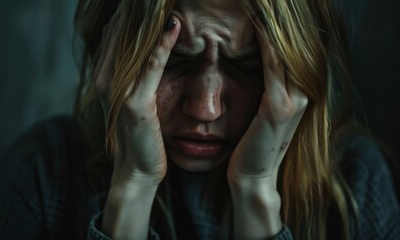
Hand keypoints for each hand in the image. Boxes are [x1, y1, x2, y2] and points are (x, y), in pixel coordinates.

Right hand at [97, 16, 181, 185]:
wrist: (136, 169)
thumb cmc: (139, 134)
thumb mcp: (131, 100)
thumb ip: (132, 75)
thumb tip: (146, 50)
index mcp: (104, 76)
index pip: (114, 33)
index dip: (129, 13)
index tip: (147, 0)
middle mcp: (106, 79)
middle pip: (121, 32)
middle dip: (139, 11)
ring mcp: (118, 91)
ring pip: (135, 44)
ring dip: (151, 19)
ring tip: (165, 0)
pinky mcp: (136, 104)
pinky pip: (151, 66)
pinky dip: (163, 44)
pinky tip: (174, 26)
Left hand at [227, 17, 307, 191]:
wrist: (252, 176)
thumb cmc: (253, 143)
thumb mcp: (265, 112)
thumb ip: (271, 89)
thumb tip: (262, 66)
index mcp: (300, 92)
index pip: (293, 50)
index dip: (282, 26)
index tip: (267, 6)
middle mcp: (303, 92)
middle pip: (294, 44)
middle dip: (280, 20)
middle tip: (266, 0)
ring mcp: (294, 99)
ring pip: (286, 50)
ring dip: (274, 24)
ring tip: (262, 3)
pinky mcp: (278, 107)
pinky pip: (273, 65)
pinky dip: (267, 42)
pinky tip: (258, 23)